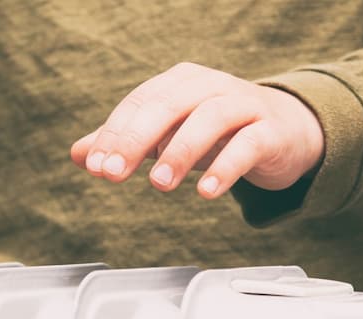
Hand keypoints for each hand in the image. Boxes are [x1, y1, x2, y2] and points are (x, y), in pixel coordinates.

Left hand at [71, 62, 324, 197]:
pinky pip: (249, 144)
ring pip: (210, 119)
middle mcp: (210, 86)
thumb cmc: (217, 133)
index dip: (113, 133)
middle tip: (113, 174)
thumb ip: (124, 144)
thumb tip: (77, 155)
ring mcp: (244, 104)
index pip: (139, 103)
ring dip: (180, 152)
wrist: (285, 132)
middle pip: (167, 105)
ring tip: (159, 185)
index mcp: (179, 83)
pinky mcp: (271, 130)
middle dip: (135, 140)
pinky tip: (206, 192)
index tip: (94, 165)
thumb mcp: (167, 135)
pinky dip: (226, 168)